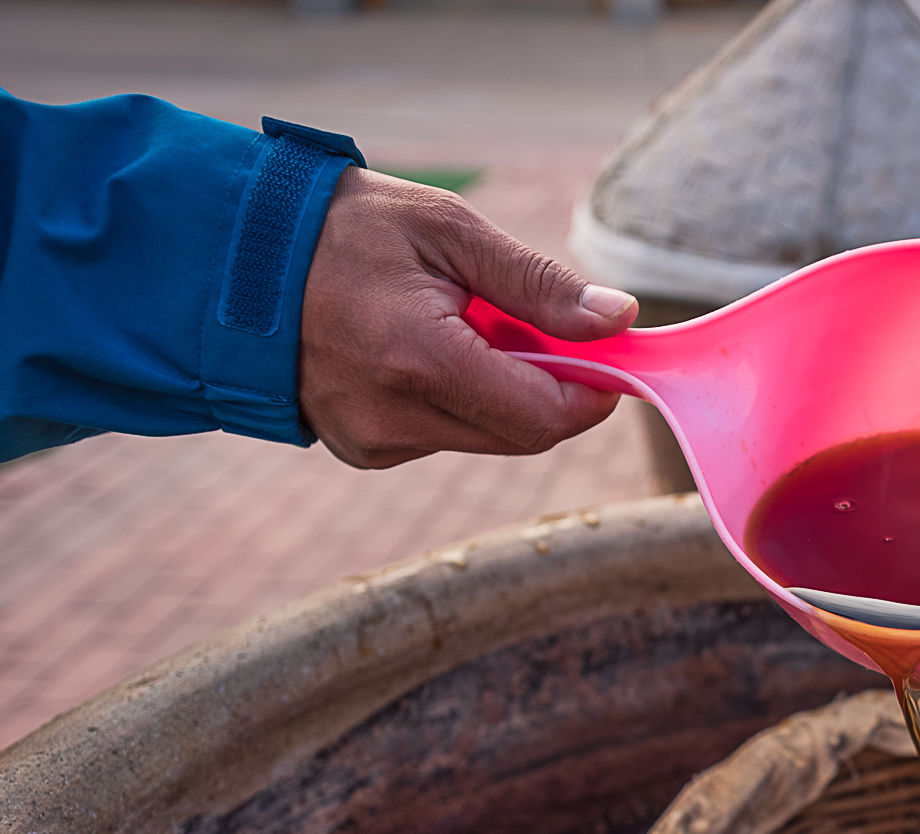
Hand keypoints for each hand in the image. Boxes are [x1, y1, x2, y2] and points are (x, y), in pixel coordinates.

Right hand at [298, 167, 637, 468]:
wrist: (233, 255)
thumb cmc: (344, 227)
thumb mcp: (449, 229)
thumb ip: (538, 284)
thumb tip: (616, 320)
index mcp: (419, 362)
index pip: (545, 416)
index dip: (592, 391)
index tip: (605, 353)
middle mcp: (393, 419)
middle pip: (523, 433)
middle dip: (545, 384)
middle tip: (525, 322)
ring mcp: (372, 442)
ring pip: (486, 436)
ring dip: (498, 389)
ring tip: (453, 324)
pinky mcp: (361, 449)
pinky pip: (443, 435)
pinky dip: (454, 397)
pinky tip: (416, 349)